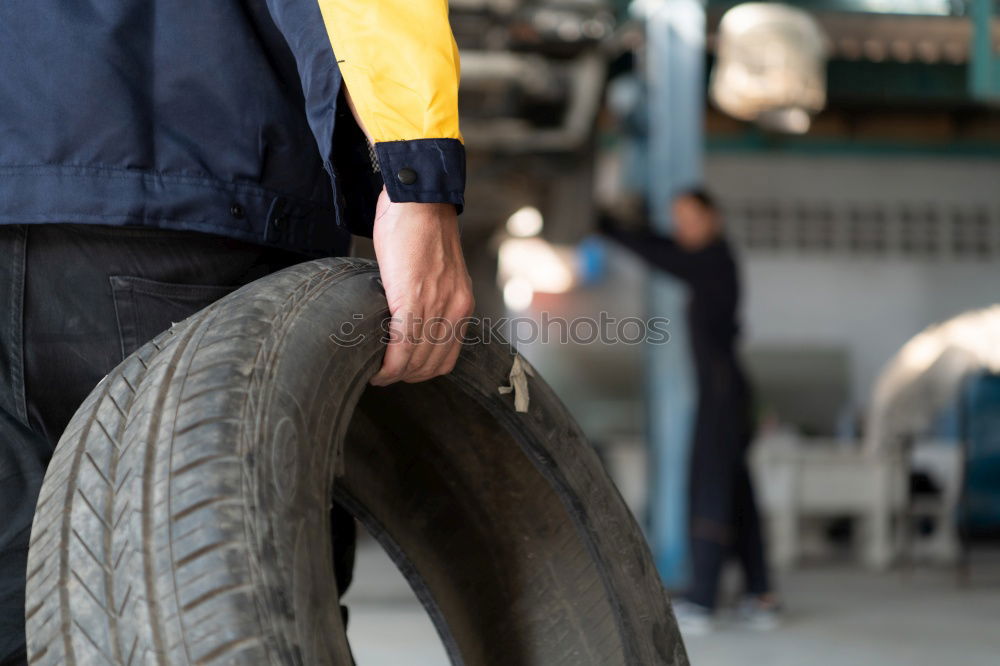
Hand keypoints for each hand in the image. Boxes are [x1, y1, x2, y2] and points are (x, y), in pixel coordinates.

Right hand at [370, 187, 473, 384]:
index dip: (422, 372)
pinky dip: (389, 365)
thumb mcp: (436, 271)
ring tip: (377, 375)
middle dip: (407, 377)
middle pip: (432, 364)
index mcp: (461, 303)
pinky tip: (377, 369)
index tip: (401, 373)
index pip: (447, 357)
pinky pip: (403, 345)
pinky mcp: (413, 298)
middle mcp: (455, 308)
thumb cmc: (419, 230)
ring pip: (417, 360)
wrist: (418, 200)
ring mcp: (436, 305)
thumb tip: (406, 319)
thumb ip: (429, 296)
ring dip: (396, 375)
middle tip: (384, 377)